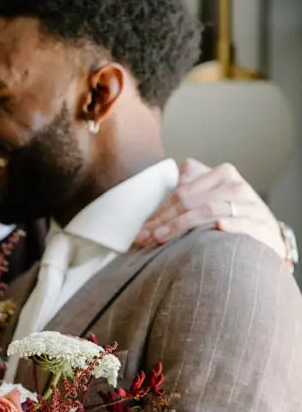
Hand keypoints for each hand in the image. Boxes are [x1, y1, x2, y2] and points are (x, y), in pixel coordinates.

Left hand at [134, 159, 284, 259]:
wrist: (268, 232)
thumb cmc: (233, 214)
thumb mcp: (212, 197)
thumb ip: (188, 193)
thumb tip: (152, 213)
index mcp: (222, 174)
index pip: (182, 192)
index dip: (159, 211)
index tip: (143, 230)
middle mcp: (236, 186)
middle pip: (191, 202)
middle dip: (165, 221)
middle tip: (145, 237)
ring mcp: (250, 205)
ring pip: (210, 210)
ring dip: (183, 225)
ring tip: (162, 238)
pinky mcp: (261, 225)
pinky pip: (243, 224)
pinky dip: (230, 225)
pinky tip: (217, 228)